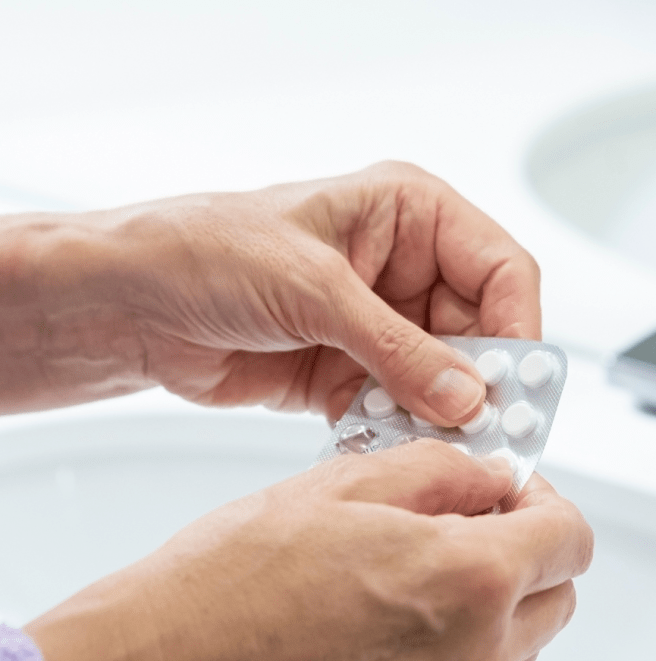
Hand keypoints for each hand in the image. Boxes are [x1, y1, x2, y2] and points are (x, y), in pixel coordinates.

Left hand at [0, 162, 539, 420]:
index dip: (517, 328)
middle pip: (479, 333)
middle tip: (479, 432)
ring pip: (442, 380)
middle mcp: (402, 268)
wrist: (133, 305)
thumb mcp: (315, 289)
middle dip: (478, 384)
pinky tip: (383, 445)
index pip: (500, 269)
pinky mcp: (349, 373)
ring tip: (427, 443)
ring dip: (436, 415)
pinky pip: (397, 409)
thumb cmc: (205, 252)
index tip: (516, 386)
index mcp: (408, 214)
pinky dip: (394, 433)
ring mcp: (377, 325)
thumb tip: (467, 397)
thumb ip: (399, 348)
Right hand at [25, 441, 591, 660]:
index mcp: (472, 579)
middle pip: (558, 599)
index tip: (508, 496)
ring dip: (497, 610)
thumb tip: (493, 478)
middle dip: (529, 557)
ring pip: (521, 652)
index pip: (573, 539)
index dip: (545, 504)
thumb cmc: (240, 575)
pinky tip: (390, 630)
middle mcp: (476, 658)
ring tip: (417, 581)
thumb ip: (445, 472)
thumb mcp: (349, 481)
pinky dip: (456, 658)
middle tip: (465, 531)